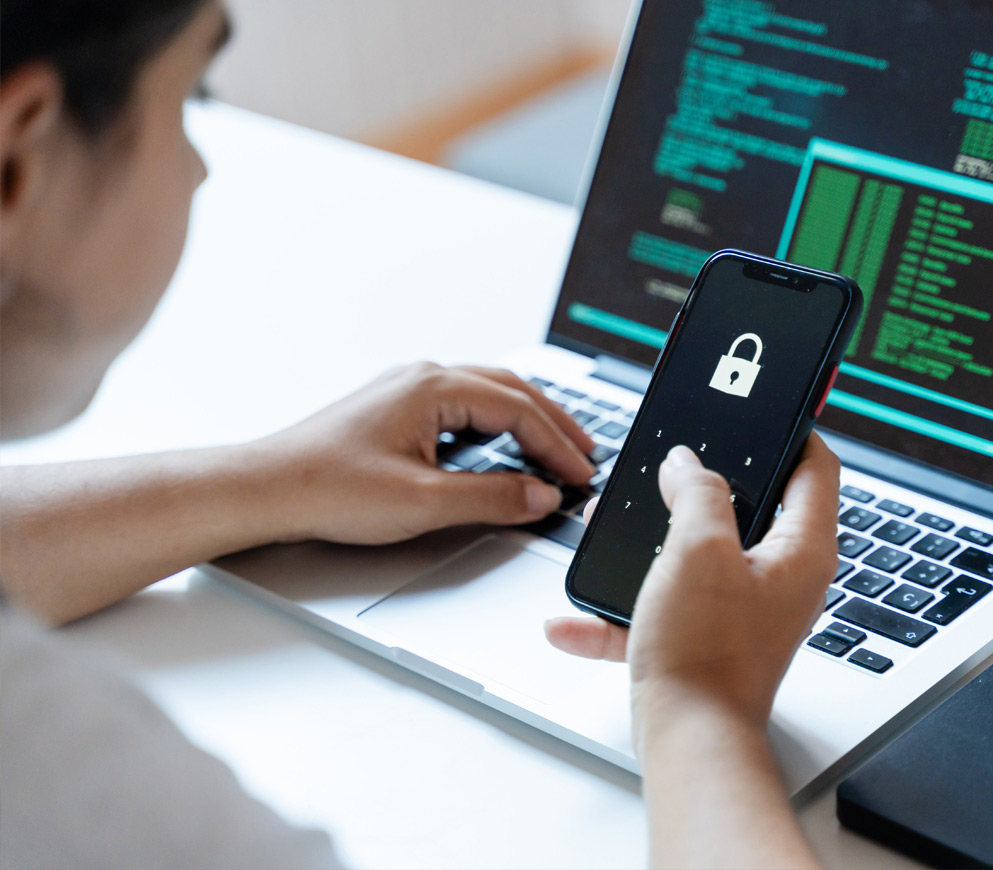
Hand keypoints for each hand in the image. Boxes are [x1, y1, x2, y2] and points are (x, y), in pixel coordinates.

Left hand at [249, 362, 594, 544]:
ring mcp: (408, 389)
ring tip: (556, 447)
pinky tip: (504, 445)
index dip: (556, 445)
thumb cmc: (329, 488)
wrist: (269, 488)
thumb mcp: (422, 501)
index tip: (580, 474)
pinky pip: (463, 405)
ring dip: (526, 420)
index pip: (517, 410)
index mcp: (433, 387)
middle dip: (553, 424)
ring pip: (488, 394)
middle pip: (510, 391)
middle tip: (584, 455)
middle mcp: (423, 377)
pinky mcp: (397, 408)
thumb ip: (491, 497)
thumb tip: (539, 495)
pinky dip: (497, 423)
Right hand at [545, 433, 838, 735]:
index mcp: (800, 549)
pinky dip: (624, 609)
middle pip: (752, 506)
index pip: (815, 467)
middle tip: (675, 461)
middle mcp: (781, 577)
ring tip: (617, 525)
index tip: (764, 409)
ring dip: (655, 541)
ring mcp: (745, 609)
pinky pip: (665, 606)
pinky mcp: (709, 637)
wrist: (688, 740)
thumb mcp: (698, 550)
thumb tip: (688, 464)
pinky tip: (578, 619)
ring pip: (700, 553)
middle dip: (703, 484)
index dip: (791, 429)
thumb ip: (696, 492)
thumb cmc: (706, 654)